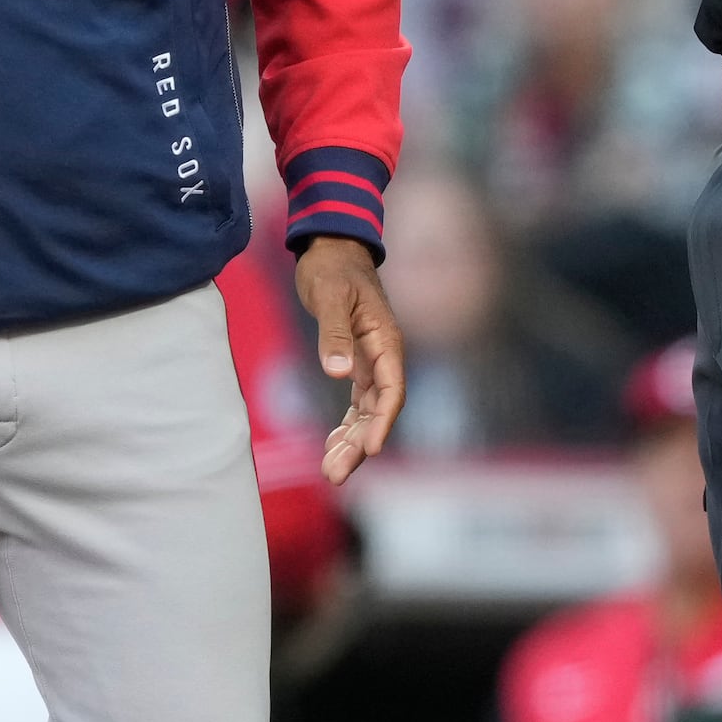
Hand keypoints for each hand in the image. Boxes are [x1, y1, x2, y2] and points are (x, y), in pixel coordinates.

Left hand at [294, 236, 404, 485]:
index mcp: (386, 341)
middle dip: (360, 444)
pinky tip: (331, 445)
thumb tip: (339, 372)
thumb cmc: (332, 267)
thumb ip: (334, 333)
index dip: (382, 422)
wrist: (332, 247)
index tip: (370, 449)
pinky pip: (357, 403)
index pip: (391, 390)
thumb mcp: (330, 295)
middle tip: (335, 474)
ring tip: (331, 472)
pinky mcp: (358, 362)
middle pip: (378, 410)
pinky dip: (346, 425)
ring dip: (352, 441)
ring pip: (367, 412)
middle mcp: (384, 356)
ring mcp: (372, 361)